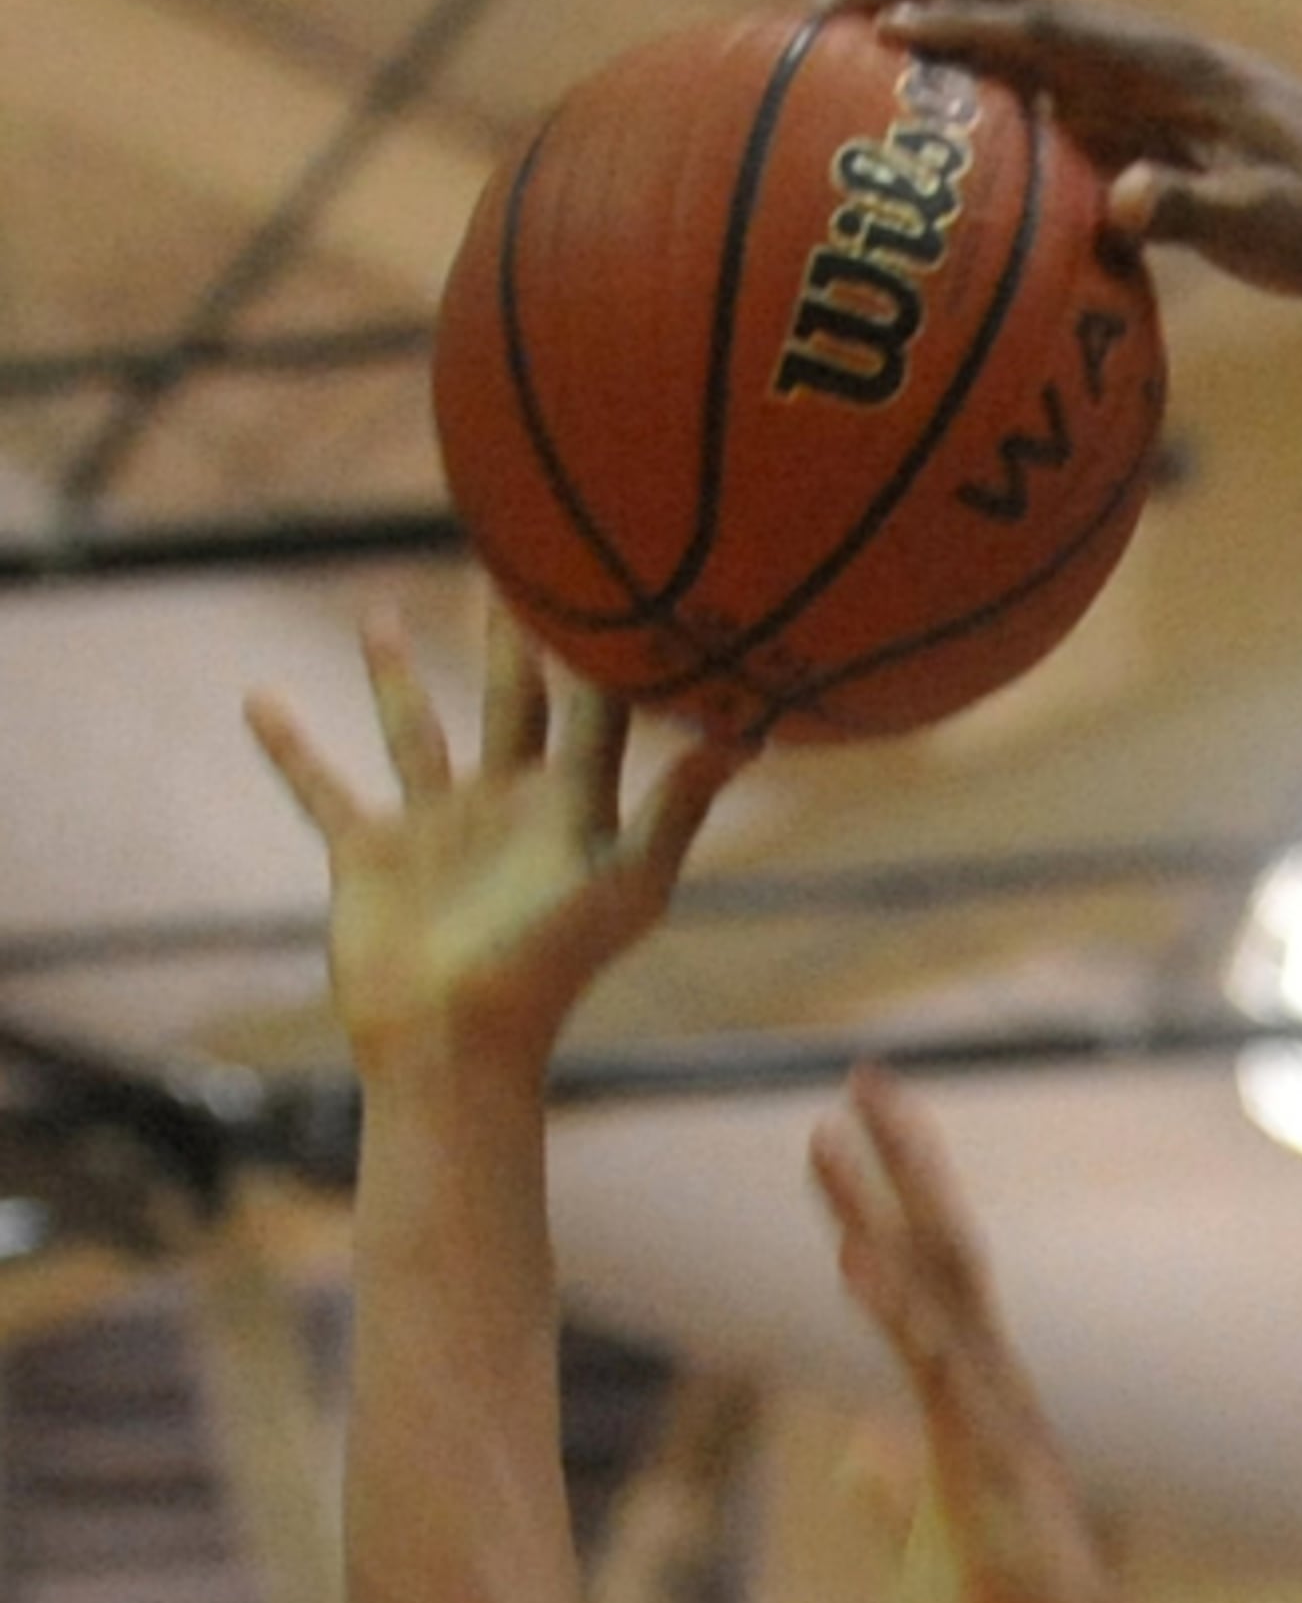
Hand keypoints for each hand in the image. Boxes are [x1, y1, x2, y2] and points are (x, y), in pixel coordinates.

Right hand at [244, 608, 735, 1072]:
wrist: (458, 1039)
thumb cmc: (552, 966)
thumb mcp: (626, 881)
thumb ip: (679, 807)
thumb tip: (744, 734)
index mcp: (572, 807)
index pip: (597, 709)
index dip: (606, 650)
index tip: (618, 578)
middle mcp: (507, 808)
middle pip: (511, 701)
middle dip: (511, 640)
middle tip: (512, 562)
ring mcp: (437, 828)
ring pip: (415, 732)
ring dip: (394, 677)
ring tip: (381, 611)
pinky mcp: (370, 853)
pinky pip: (322, 788)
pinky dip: (290, 748)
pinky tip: (256, 698)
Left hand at [813, 1068, 1138, 1602]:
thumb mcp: (918, 1544)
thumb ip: (886, 1497)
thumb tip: (853, 1457)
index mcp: (967, 1405)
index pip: (916, 1286)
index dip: (870, 1212)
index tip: (831, 1137)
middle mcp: (988, 1391)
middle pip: (944, 1253)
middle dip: (904, 1165)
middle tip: (869, 1076)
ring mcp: (992, 1419)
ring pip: (943, 1289)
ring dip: (889, 1207)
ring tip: (841, 1131)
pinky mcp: (988, 1463)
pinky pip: (938, 1372)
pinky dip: (897, 1312)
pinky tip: (855, 1258)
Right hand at [867, 0, 1301, 313]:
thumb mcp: (1284, 229)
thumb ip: (1206, 215)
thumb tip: (1120, 204)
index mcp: (1178, 68)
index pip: (1053, 35)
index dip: (970, 33)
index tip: (889, 34)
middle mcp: (1150, 64)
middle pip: (1016, 20)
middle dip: (921, 7)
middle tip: (821, 10)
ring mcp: (1142, 97)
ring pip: (1022, 61)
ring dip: (942, 54)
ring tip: (847, 60)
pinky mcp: (1143, 137)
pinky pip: (1049, 116)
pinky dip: (988, 117)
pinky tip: (933, 147)